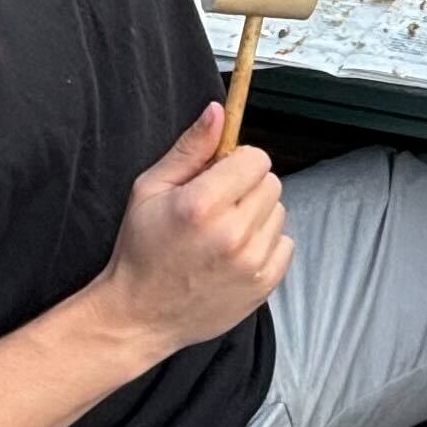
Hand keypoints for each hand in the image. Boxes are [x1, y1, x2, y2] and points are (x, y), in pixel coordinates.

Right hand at [91, 104, 289, 356]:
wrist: (140, 315)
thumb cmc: (141, 250)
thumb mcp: (150, 189)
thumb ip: (190, 148)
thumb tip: (219, 111)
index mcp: (202, 204)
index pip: (255, 158)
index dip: (237, 162)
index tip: (220, 175)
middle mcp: (232, 233)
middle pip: (270, 183)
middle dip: (247, 187)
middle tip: (217, 207)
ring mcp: (252, 262)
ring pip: (279, 212)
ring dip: (257, 216)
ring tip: (223, 233)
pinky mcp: (264, 285)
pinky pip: (286, 244)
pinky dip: (266, 244)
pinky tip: (235, 254)